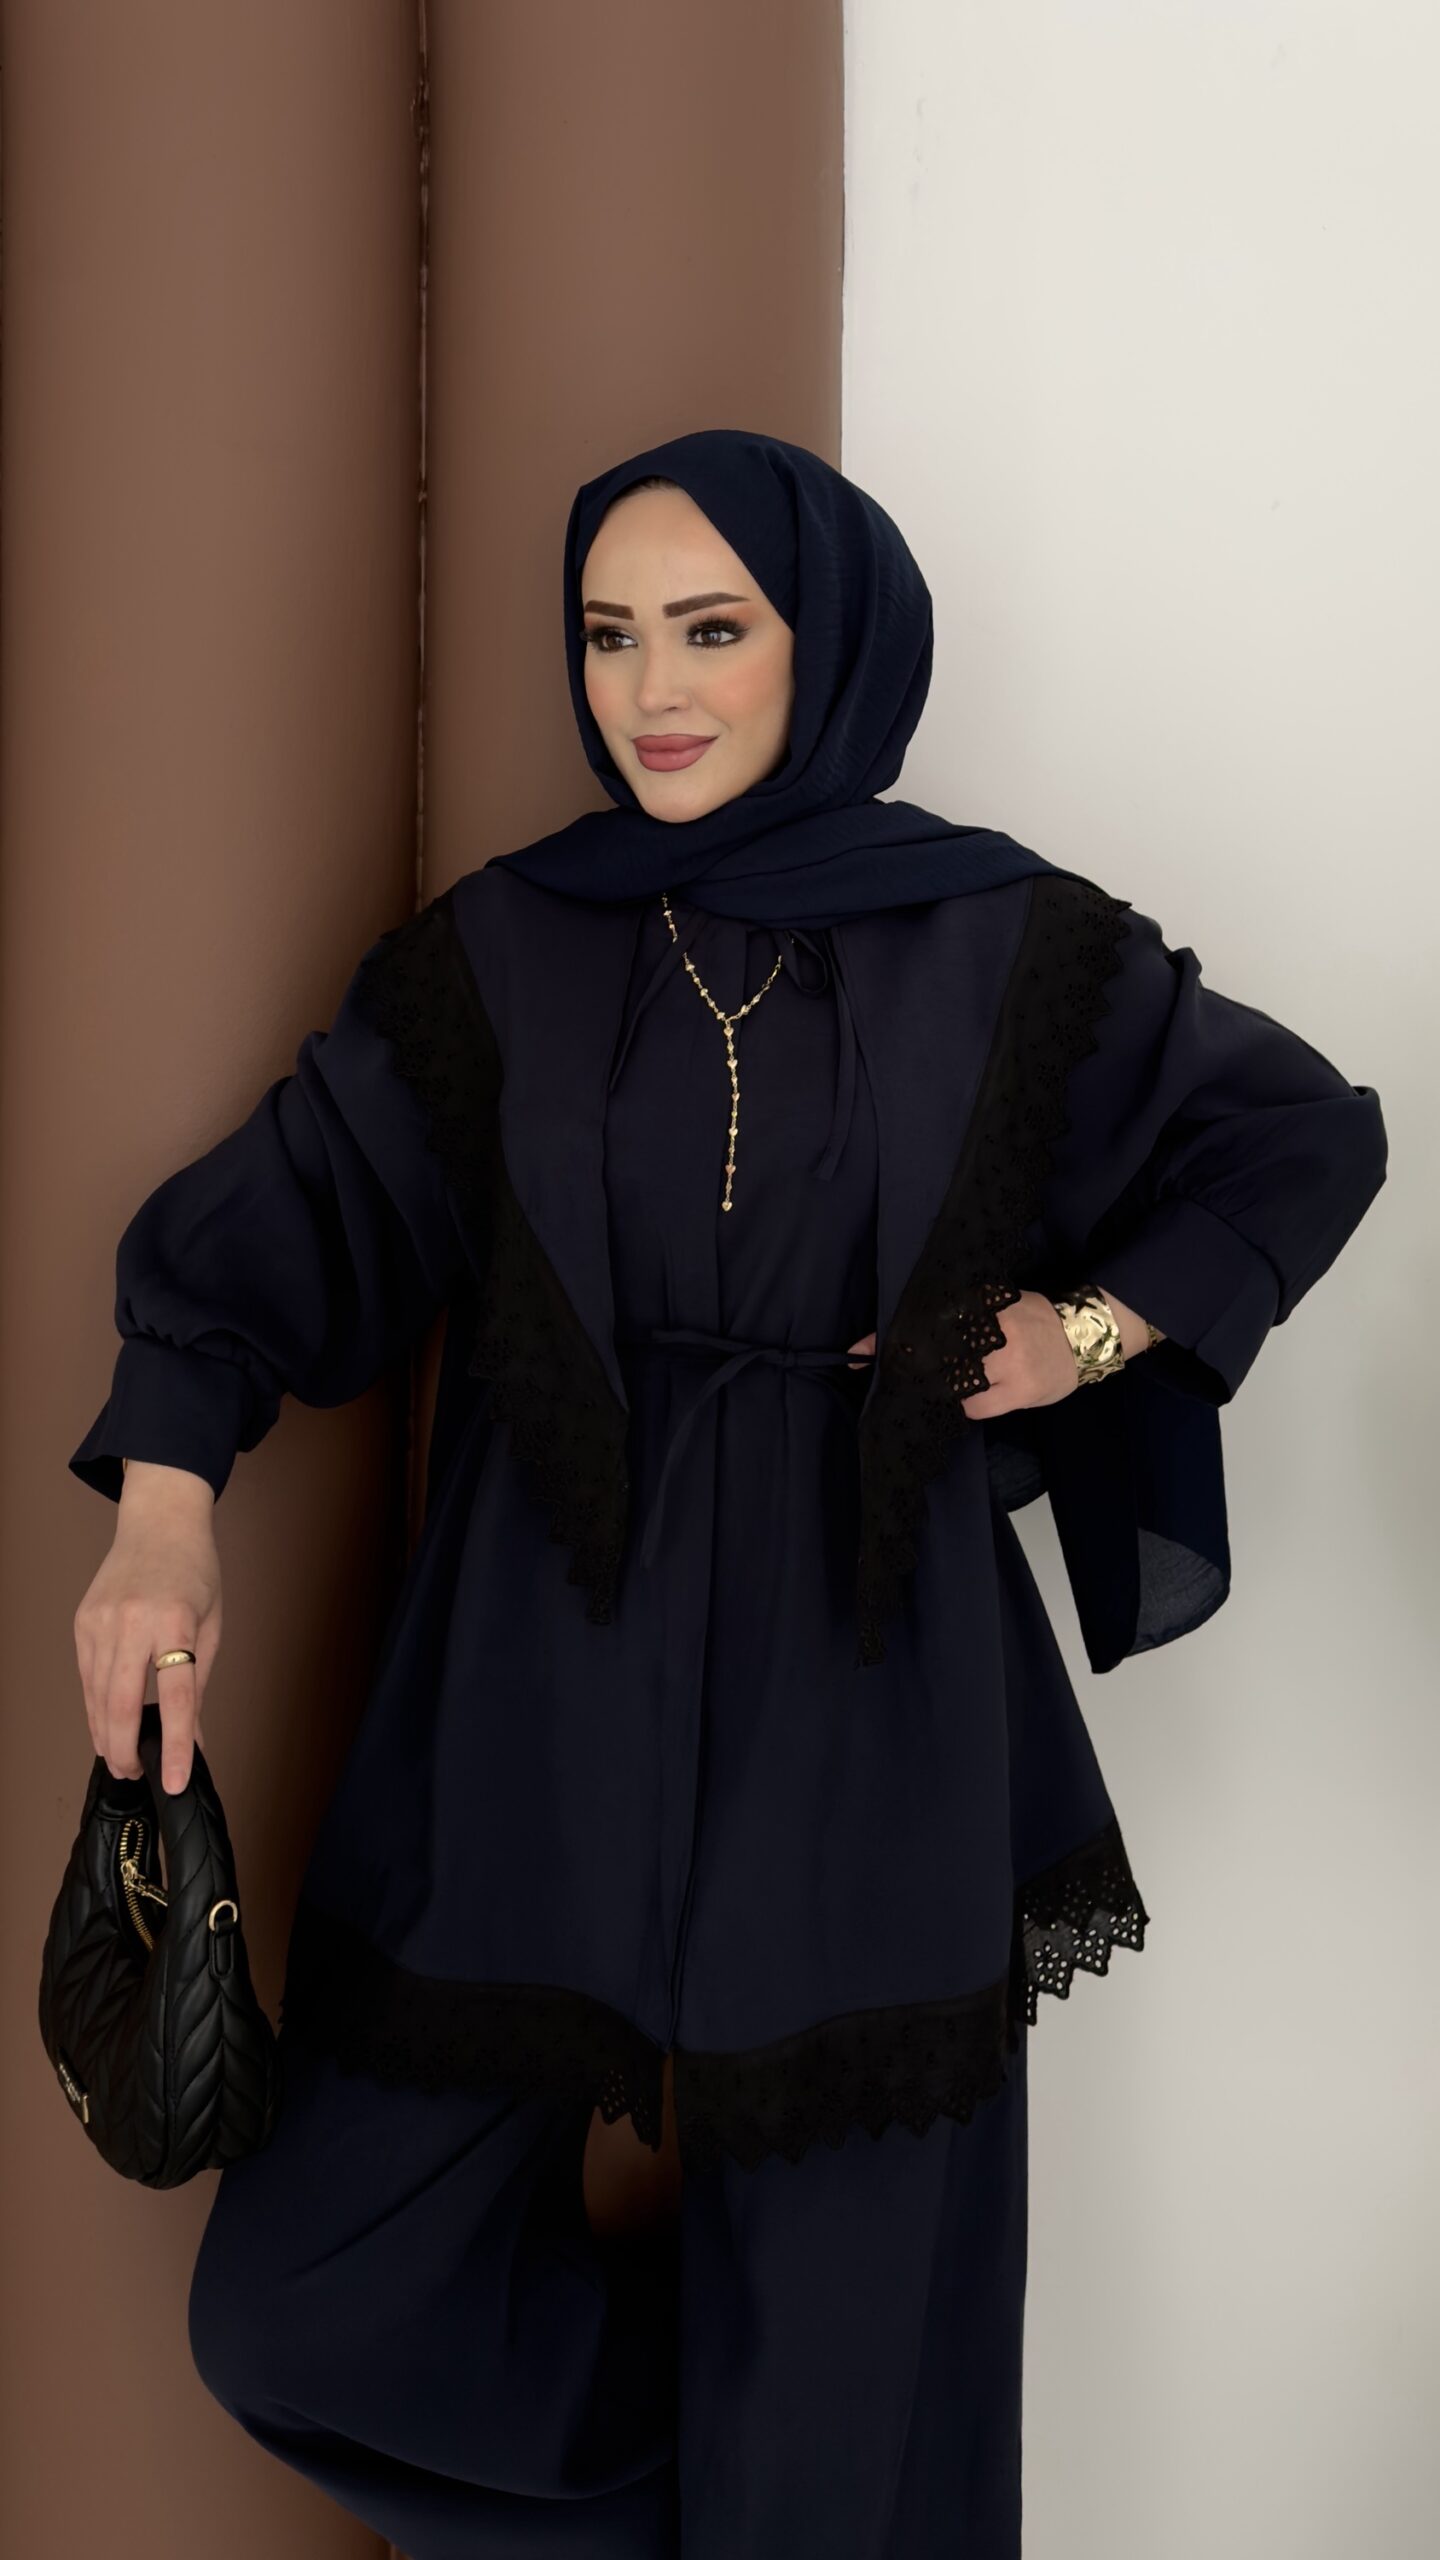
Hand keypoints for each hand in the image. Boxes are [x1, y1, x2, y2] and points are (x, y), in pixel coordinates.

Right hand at [73, 1472, 221, 1795]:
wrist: (159, 1521)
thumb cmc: (194, 1570)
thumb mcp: (212, 1625)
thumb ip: (200, 1684)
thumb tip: (196, 1738)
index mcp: (176, 1620)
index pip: (176, 1696)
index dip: (177, 1744)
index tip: (176, 1780)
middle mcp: (133, 1621)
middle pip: (120, 1704)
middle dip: (127, 1750)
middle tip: (138, 1774)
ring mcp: (101, 1621)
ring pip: (96, 1697)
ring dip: (106, 1736)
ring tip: (123, 1758)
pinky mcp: (83, 1623)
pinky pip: (87, 1678)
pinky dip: (95, 1708)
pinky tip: (106, 1725)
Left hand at [846, 1287, 1152, 1416]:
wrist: (1085, 1336)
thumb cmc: (1036, 1318)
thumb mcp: (997, 1304)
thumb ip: (955, 1314)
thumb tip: (898, 1328)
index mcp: (983, 1305)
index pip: (925, 1320)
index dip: (888, 1338)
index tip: (855, 1353)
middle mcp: (992, 1332)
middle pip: (933, 1353)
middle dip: (906, 1368)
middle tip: (887, 1377)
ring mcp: (1007, 1363)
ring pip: (953, 1383)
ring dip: (935, 1390)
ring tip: (925, 1392)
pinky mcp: (1020, 1391)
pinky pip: (975, 1407)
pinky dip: (963, 1406)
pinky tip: (964, 1401)